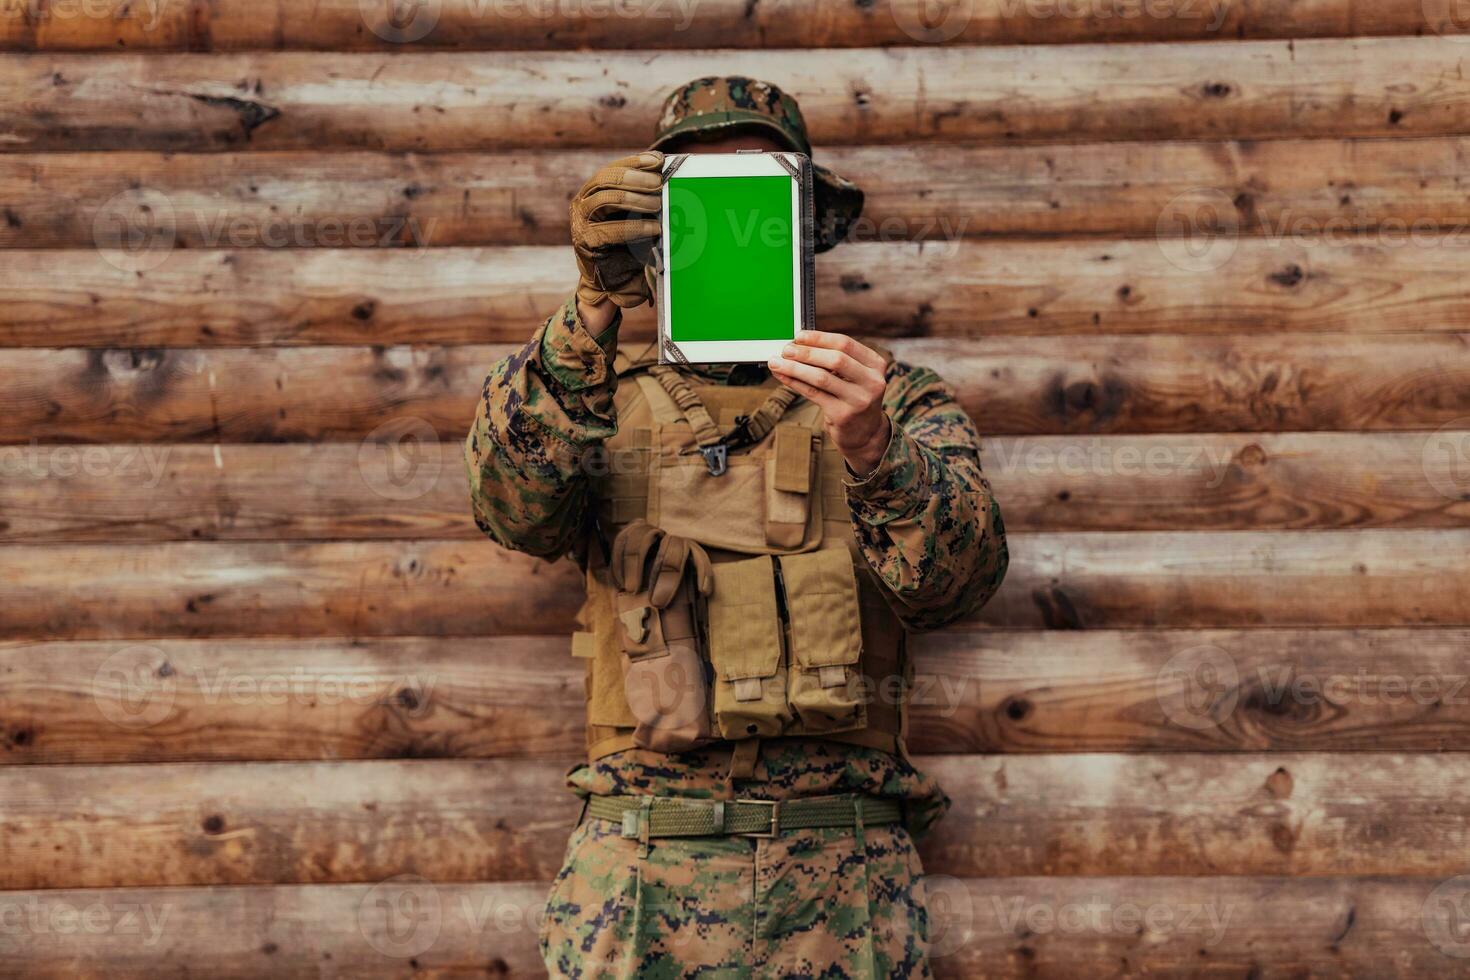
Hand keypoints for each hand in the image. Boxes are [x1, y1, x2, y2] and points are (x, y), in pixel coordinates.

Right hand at [570, 151, 662, 311]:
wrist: (613, 280)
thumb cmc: (627, 244)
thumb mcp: (635, 215)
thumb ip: (642, 195)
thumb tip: (663, 172)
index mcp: (593, 190)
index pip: (612, 168)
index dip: (635, 161)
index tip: (658, 161)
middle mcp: (582, 201)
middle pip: (606, 178)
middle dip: (635, 178)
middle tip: (659, 183)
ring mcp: (581, 221)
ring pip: (606, 198)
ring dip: (635, 199)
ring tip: (657, 204)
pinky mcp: (585, 241)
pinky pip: (610, 230)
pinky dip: (635, 227)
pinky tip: (654, 228)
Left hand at [767, 331, 891, 478]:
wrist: (865, 433)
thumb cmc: (854, 397)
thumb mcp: (855, 376)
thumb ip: (836, 360)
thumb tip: (799, 344)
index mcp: (876, 365)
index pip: (846, 343)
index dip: (820, 338)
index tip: (798, 336)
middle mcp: (872, 382)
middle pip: (835, 359)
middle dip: (807, 352)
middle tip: (786, 349)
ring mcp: (858, 400)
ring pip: (821, 377)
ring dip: (795, 368)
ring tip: (777, 362)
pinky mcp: (843, 415)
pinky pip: (813, 394)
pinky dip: (795, 383)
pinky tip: (782, 376)